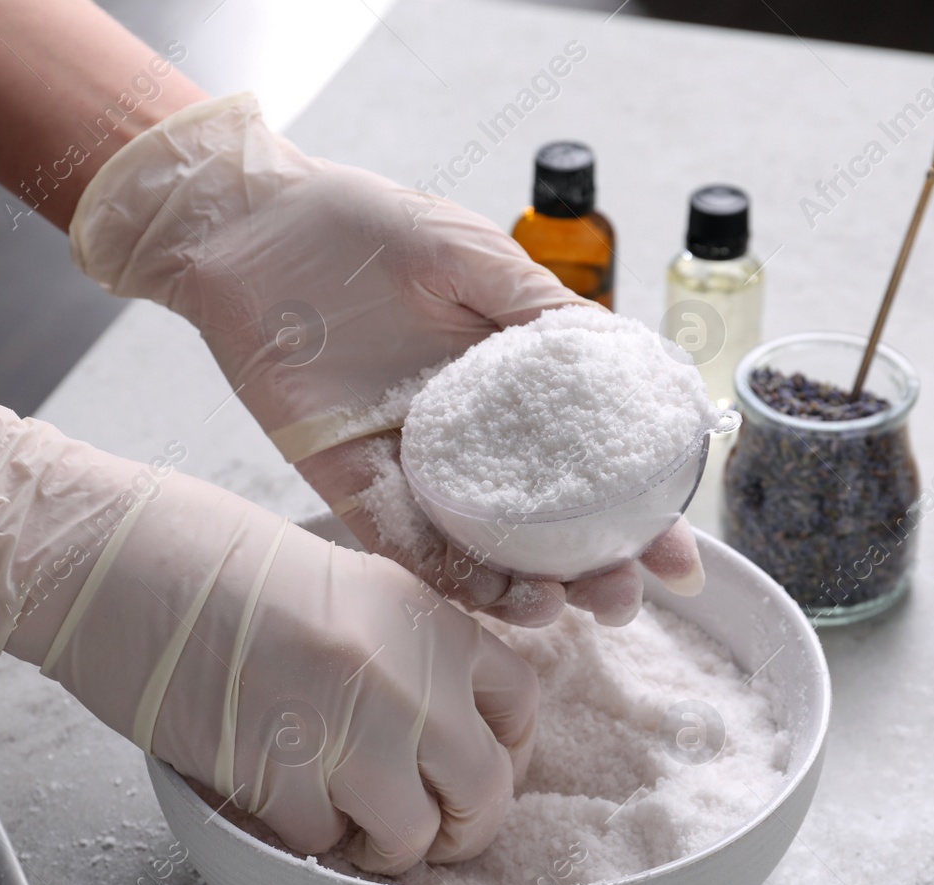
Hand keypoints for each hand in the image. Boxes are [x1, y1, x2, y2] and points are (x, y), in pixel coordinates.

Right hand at [0, 391, 537, 873]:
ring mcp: (347, 729)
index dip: (505, 749)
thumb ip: (408, 649)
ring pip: (411, 836)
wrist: (118, 561)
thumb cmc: (215, 561)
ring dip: (382, 845)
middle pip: (486, 788)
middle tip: (422, 826)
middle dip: (460, 824)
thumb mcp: (347, 584)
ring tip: (345, 823)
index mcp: (426, 617)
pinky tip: (280, 800)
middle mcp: (405, 675)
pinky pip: (324, 844)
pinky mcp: (278, 776)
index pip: (521, 703)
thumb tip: (445, 727)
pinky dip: (307, 838)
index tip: (471, 765)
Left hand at [68, 93, 703, 626]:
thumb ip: (538, 311)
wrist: (251, 225)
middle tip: (630, 598)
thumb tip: (622, 363)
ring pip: (482, 552)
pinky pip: (405, 544)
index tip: (682, 557)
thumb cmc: (362, 224)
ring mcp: (411, 470)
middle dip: (595, 571)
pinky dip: (452, 577)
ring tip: (573, 611)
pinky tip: (500, 601)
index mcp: (507, 391)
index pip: (589, 466)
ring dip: (531, 590)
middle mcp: (467, 443)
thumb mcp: (471, 256)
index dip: (639, 516)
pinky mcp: (349, 484)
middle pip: (544, 528)